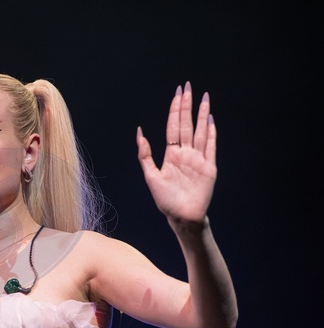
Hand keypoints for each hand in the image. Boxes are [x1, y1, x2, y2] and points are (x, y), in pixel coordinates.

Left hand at [136, 82, 216, 222]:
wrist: (181, 217)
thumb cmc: (165, 200)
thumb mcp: (151, 176)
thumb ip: (145, 155)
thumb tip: (139, 132)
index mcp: (171, 154)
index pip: (173, 127)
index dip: (174, 110)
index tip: (177, 93)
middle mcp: (186, 153)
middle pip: (186, 124)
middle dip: (186, 105)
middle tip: (188, 87)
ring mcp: (198, 159)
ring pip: (200, 131)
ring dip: (201, 114)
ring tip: (203, 97)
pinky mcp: (209, 167)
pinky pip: (210, 146)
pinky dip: (211, 132)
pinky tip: (211, 119)